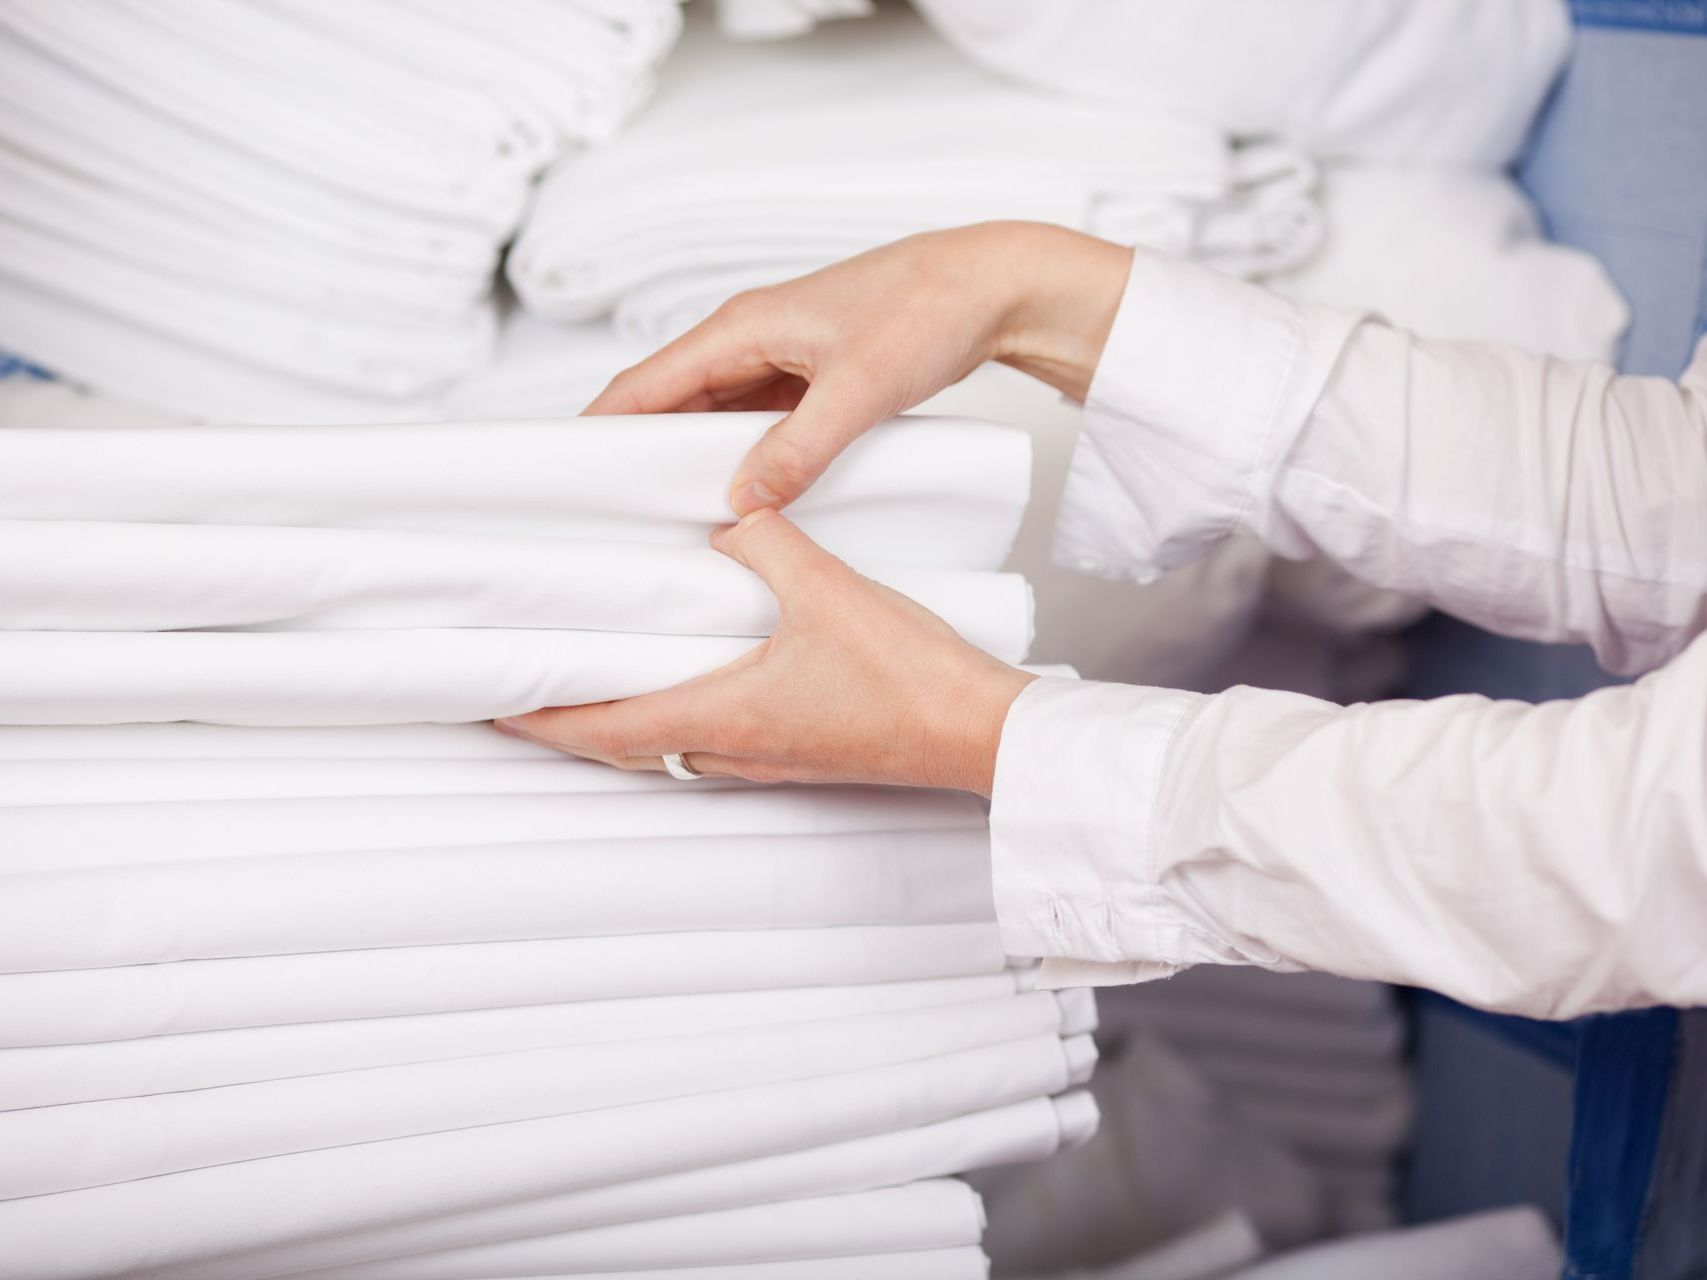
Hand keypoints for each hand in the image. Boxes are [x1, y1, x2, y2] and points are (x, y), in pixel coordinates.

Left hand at [494, 509, 1034, 795]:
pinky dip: (682, 714)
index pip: (603, 727)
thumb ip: (767, 541)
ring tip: (601, 678)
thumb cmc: (909, 680)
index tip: (492, 708)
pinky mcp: (803, 753)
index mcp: (723, 717)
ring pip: (673, 746)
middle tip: (529, 692)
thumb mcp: (827, 587)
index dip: (541, 720)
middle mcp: (736, 750)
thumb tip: (733, 514)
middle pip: (628, 746)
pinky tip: (699, 676)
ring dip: (628, 719)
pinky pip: (719, 738)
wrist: (980, 732)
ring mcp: (771, 759)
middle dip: (572, 721)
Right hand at [585, 221, 1132, 515]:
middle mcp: (748, 339)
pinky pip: (753, 423)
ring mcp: (778, 359)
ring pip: (712, 417)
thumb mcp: (860, 390)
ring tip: (661, 521)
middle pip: (668, 403)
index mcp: (741, 327)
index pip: (644, 383)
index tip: (563, 480)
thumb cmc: (926, 313)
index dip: (598, 428)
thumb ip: (799, 450)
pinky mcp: (808, 379)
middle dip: (634, 456)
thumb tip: (741, 504)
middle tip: (607, 519)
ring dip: (689, 462)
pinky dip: (738, 458)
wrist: (988, 287)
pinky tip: (737, 500)